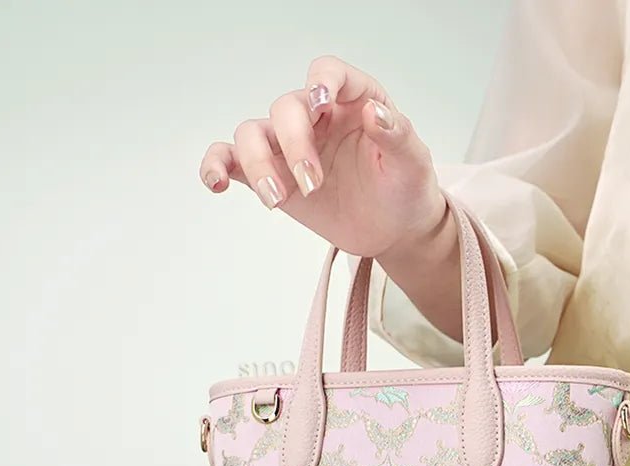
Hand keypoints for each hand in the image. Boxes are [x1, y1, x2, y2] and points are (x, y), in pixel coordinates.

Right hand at [199, 55, 450, 259]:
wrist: (394, 229)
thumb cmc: (405, 187)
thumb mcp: (413, 162)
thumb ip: (396, 133)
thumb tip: (373, 112)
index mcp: (352, 101)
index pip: (328, 74)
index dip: (322, 81)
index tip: (321, 102)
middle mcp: (316, 118)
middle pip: (286, 109)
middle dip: (294, 145)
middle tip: (313, 185)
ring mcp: (289, 146)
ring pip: (251, 133)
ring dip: (257, 163)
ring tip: (276, 200)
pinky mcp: (272, 175)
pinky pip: (231, 161)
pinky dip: (216, 166)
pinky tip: (217, 182)